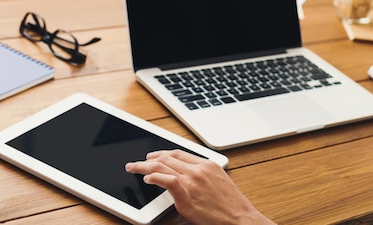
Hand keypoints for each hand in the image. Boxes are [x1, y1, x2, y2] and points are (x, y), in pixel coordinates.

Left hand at [125, 150, 274, 224]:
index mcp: (207, 165)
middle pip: (168, 158)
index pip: (178, 153)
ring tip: (133, 168)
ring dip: (144, 167)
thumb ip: (203, 176)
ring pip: (163, 167)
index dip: (162, 153)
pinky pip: (167, 181)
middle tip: (136, 162)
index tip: (152, 156)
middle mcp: (199, 170)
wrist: (240, 218)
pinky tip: (146, 179)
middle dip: (148, 159)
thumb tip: (187, 176)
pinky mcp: (187, 195)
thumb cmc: (232, 205)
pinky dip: (155, 177)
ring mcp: (193, 181)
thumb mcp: (220, 182)